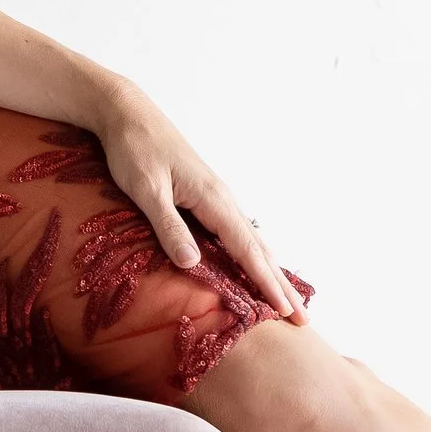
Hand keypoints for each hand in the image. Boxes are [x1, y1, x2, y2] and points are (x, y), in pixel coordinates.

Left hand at [92, 80, 305, 315]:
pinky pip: (237, 231)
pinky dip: (252, 253)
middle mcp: (221, 198)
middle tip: (302, 317)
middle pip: (258, 248)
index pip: (245, 249)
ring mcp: (215, 197)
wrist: (127, 113)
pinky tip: (253, 263)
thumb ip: (168, 225)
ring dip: (269, 270)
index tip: (285, 310)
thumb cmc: (134, 149)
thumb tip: (193, 263)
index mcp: (212, 198)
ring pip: (251, 240)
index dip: (265, 282)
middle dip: (279, 283)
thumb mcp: (146, 188)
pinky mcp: (204, 196)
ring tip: (286, 298)